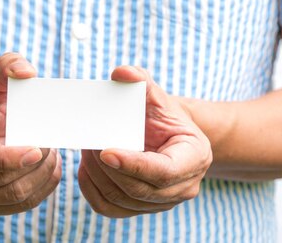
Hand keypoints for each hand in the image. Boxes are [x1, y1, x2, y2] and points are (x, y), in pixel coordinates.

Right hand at [0, 53, 61, 214]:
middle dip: (31, 165)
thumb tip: (26, 72)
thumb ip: (8, 66)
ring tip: (52, 155)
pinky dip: (40, 191)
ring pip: (8, 197)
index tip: (37, 149)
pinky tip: (49, 171)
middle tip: (51, 144)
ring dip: (38, 177)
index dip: (7, 158)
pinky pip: (16, 207)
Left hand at [78, 66, 211, 217]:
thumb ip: (141, 82)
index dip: (133, 164)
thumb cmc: (162, 115)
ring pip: (121, 200)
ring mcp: (163, 203)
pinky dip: (92, 190)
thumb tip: (121, 73)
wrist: (166, 136)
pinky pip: (110, 209)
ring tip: (87, 150)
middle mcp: (184, 187)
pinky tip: (85, 169)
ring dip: (97, 176)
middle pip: (139, 189)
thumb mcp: (157, 96)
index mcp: (195, 158)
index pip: (163, 172)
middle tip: (89, 142)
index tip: (105, 151)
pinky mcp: (141, 209)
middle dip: (107, 167)